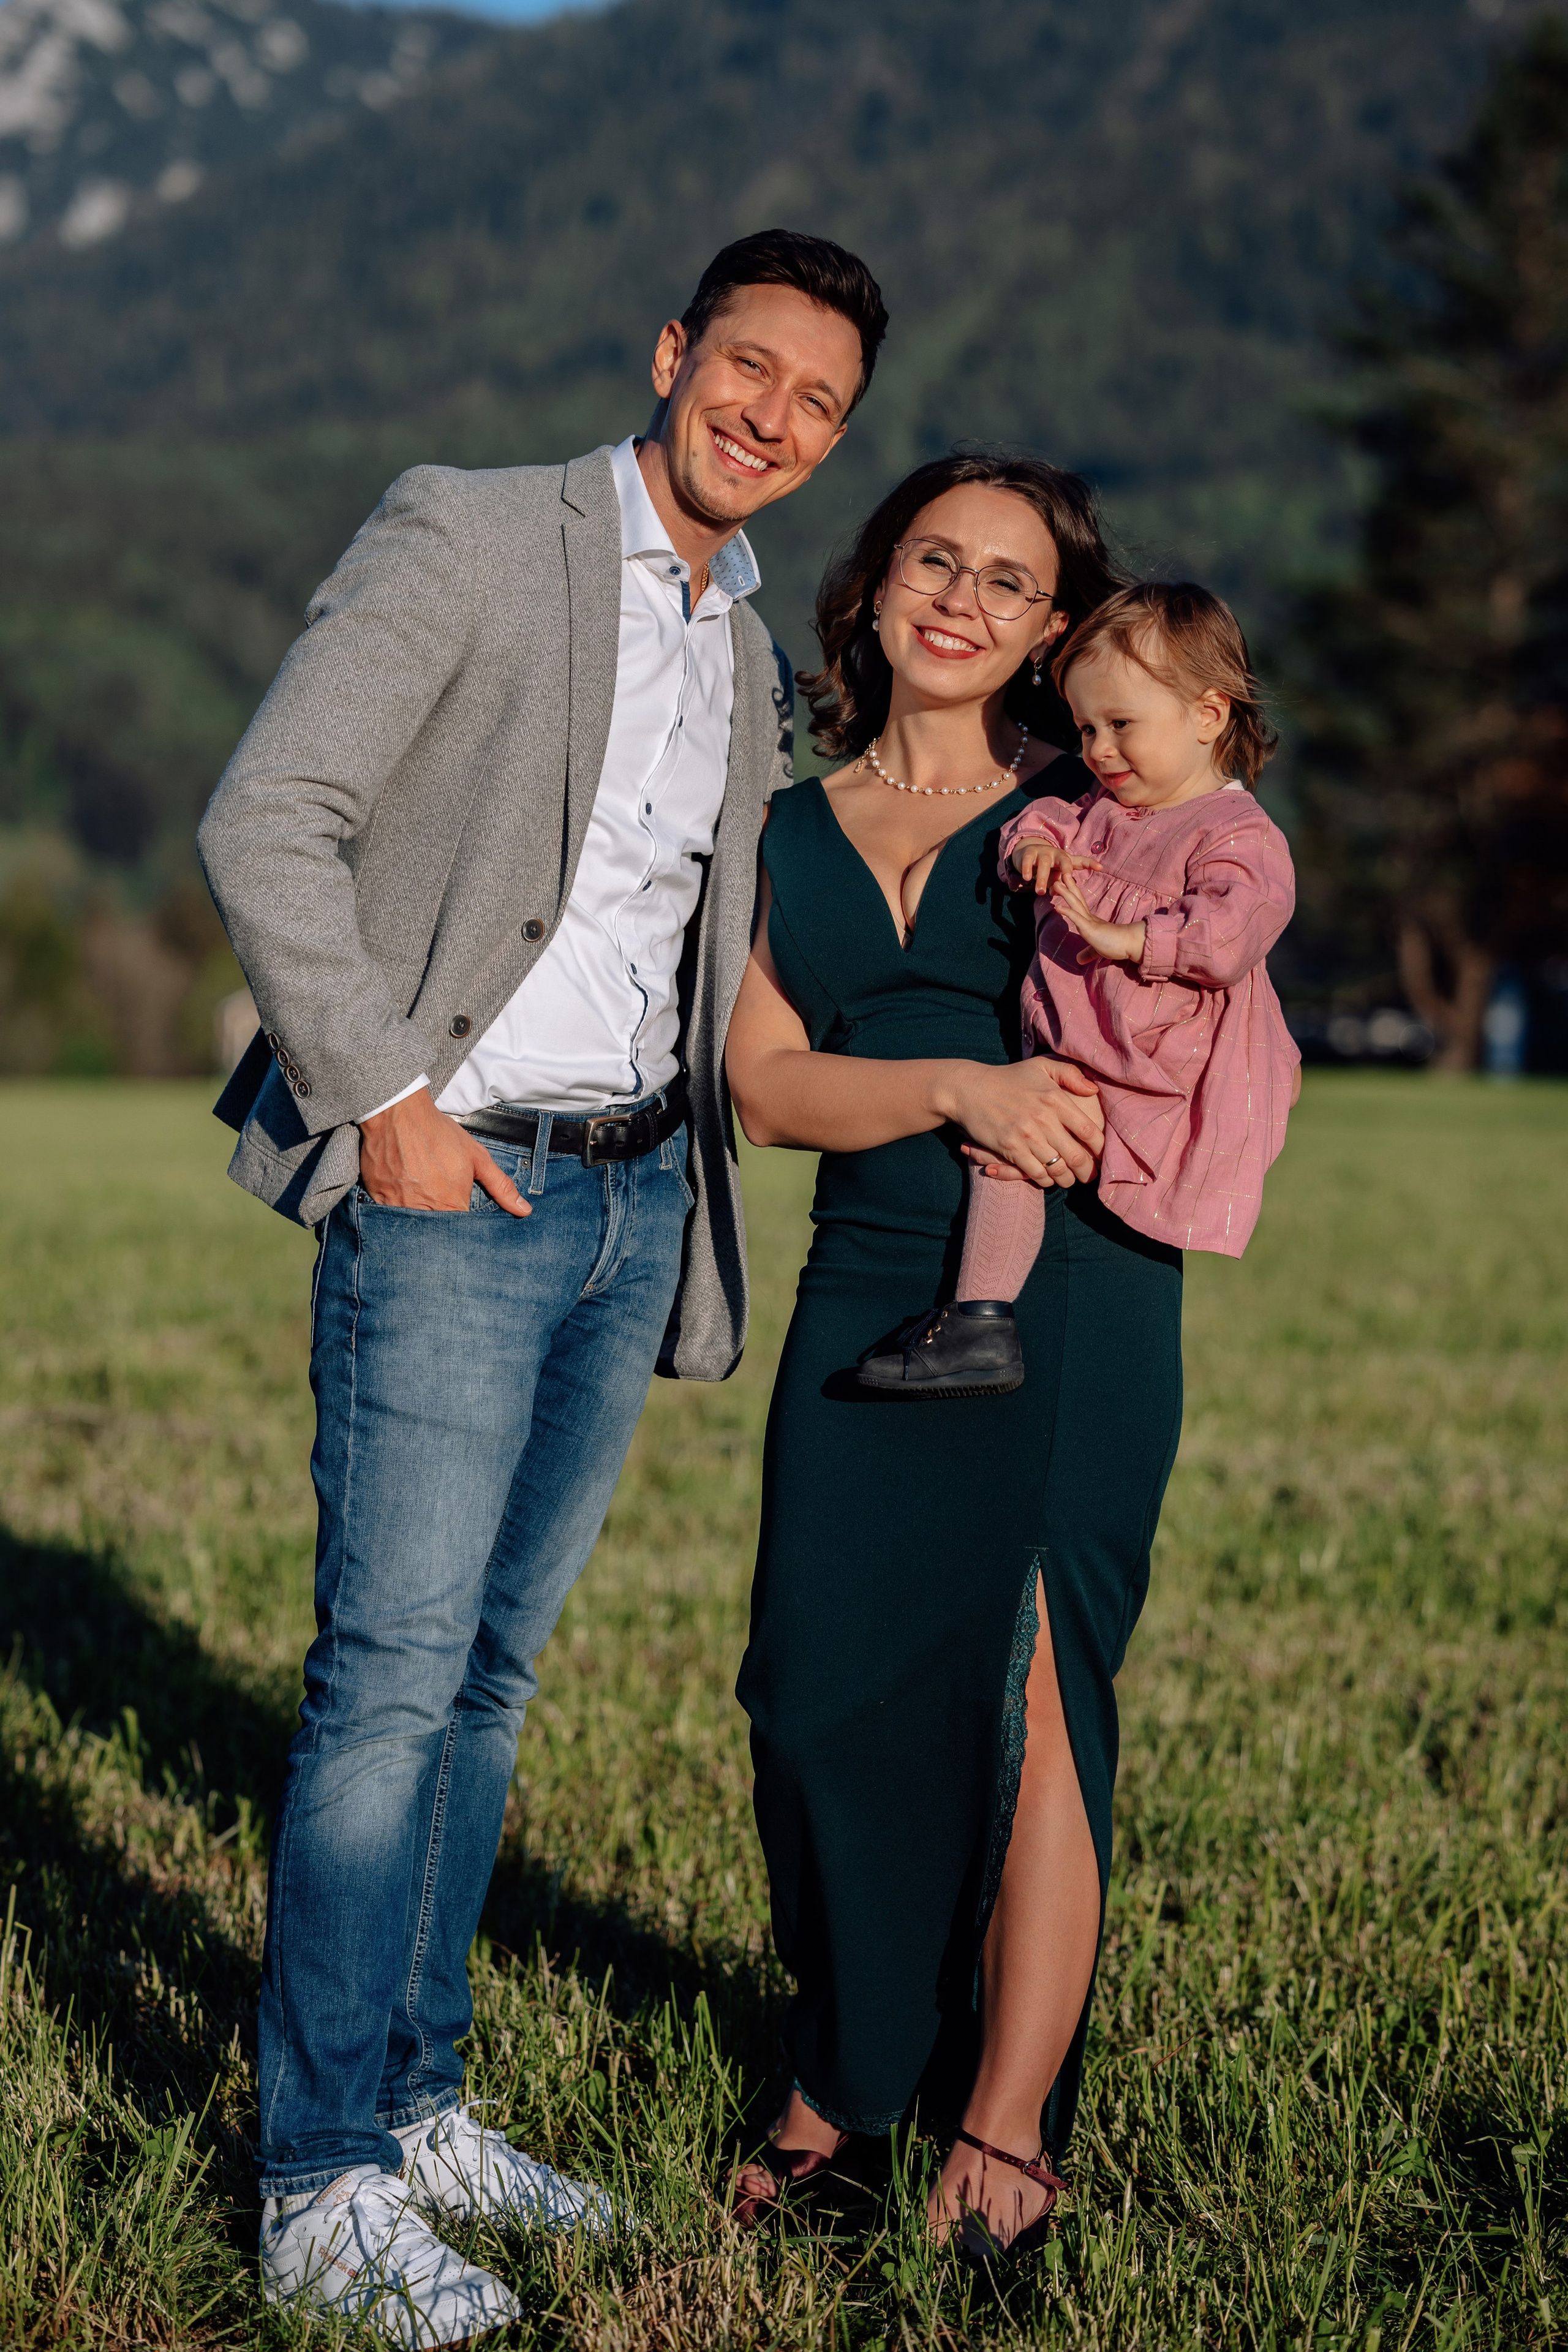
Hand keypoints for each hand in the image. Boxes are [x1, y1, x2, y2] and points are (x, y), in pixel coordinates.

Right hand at [358, 1088, 529, 1215]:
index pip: (460, 1232)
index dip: (461, 1224)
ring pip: (411, 1224)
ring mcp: (397, 1206)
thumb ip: (501, 1187)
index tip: (460, 1213)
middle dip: (439, 1221)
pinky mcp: (377, 1198)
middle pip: (434, 1231)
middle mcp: (423, 1211)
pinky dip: (396, 1206)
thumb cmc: (439, 1134)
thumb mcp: (477, 1158)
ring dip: (417, 1215)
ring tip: (420, 1194)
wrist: (398, 1114)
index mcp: (451, 1205)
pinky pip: (388, 1213)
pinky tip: (401, 1190)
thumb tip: (524, 1210)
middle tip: (437, 1199)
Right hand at [946, 1057, 1103, 1186]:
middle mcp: (1044, 1118)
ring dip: (1066, 1179)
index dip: (1100, 1149)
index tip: (1101, 1156)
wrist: (970, 1089)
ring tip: (1069, 1180)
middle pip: (1077, 1156)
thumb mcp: (1041, 1066)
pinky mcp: (1010, 1148)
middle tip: (1088, 1176)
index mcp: (1055, 1098)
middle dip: (1087, 1171)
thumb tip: (1093, 1091)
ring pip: (1057, 1168)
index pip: (1089, 1131)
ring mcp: (1026, 1135)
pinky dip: (1044, 1180)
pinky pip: (1035, 1173)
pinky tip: (1047, 1178)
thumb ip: (1070, 1074)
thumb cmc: (1009, 1078)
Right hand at [1010, 839, 1100, 894]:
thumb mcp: (1054, 876)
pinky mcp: (1029, 853)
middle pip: (1064, 861)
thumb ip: (1058, 884)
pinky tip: (1026, 878)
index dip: (1090, 864)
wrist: (1027, 854)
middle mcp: (1056, 854)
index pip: (1080, 861)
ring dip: (1042, 878)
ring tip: (1040, 892)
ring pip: (1044, 864)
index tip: (1101, 867)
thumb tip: (1056, 893)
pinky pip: (1028, 861)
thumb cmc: (1046, 868)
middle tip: (1067, 878)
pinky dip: (1027, 869)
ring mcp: (1043, 852)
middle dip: (1066, 869)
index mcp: (1065, 859)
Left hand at [1050, 868, 1144, 964]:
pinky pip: (1077, 918)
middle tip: (1061, 873)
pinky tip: (1057, 906)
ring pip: (1076, 904)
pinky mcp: (1090, 928)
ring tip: (1056, 883)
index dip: (1072, 894)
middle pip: (1077, 899)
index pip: (1079, 905)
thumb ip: (1088, 953)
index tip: (1065, 884)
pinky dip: (1067, 911)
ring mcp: (1090, 922)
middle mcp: (1090, 918)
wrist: (1131, 944)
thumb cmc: (1117, 945)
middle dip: (1068, 886)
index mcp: (1091, 921)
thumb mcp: (1098, 950)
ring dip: (1065, 893)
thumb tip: (1079, 960)